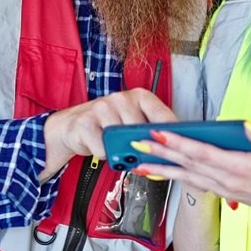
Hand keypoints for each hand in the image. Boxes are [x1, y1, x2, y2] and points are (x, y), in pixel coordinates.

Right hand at [40, 89, 176, 179]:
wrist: (72, 127)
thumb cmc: (107, 126)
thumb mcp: (132, 124)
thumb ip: (151, 132)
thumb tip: (173, 150)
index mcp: (139, 96)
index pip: (163, 115)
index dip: (172, 134)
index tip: (179, 148)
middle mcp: (121, 98)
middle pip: (143, 132)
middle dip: (142, 147)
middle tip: (137, 153)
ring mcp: (102, 108)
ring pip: (123, 142)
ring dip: (120, 152)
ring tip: (115, 146)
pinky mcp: (85, 122)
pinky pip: (104, 150)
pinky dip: (104, 155)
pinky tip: (99, 145)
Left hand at [132, 122, 250, 215]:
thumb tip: (245, 125)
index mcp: (238, 167)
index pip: (202, 153)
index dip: (179, 143)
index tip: (160, 133)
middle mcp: (225, 180)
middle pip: (187, 164)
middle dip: (161, 153)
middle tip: (138, 144)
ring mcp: (221, 188)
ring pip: (185, 177)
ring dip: (161, 169)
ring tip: (138, 162)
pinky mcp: (219, 192)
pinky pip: (192, 183)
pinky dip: (174, 177)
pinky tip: (159, 173)